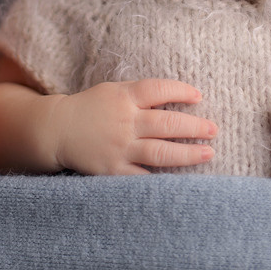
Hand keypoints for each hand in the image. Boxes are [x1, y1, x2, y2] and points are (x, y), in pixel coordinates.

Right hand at [50, 79, 217, 174]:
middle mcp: (124, 122)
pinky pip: (142, 176)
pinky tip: (182, 180)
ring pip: (160, 152)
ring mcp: (119, 147)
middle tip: (213, 129)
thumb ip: (141, 93)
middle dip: (194, 127)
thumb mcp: (113, 91)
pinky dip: (162, 178)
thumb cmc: (91, 108)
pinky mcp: (113, 170)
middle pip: (167, 124)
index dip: (181, 91)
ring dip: (188, 153)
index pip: (158, 90)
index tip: (199, 97)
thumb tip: (177, 95)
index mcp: (124, 98)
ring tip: (208, 153)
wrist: (57, 130)